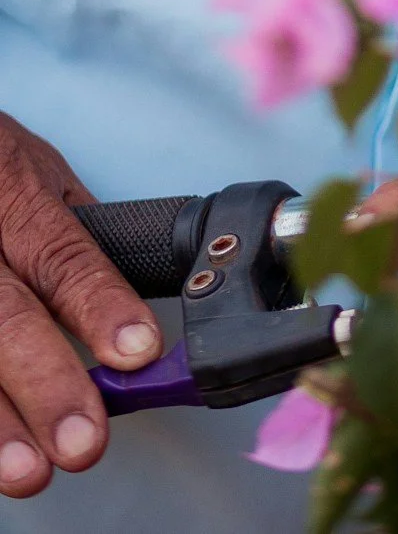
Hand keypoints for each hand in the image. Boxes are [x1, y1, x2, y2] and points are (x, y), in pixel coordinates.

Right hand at [0, 112, 162, 498]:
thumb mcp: (38, 173)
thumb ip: (74, 236)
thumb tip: (132, 311)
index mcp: (12, 192)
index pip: (60, 253)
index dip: (98, 305)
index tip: (138, 353)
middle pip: (4, 316)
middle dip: (46, 383)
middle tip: (84, 442)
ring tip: (28, 471)